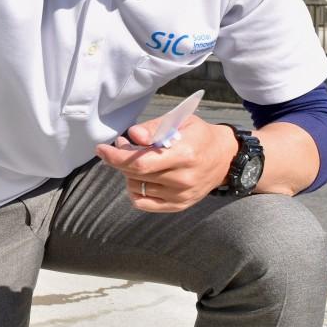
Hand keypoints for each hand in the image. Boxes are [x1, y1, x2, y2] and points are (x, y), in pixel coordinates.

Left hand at [95, 114, 237, 212]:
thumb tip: (132, 136)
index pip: (141, 163)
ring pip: (137, 187)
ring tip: (137, 159)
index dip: (116, 157)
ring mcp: (181, 195)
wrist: (226, 158)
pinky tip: (139, 178)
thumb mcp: (180, 121)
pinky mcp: (179, 205)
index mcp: (184, 154)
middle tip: (119, 147)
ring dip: (127, 173)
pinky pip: (144, 204)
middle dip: (119, 160)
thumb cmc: (199, 135)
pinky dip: (135, 191)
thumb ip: (154, 127)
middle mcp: (183, 179)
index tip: (101, 149)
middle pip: (135, 175)